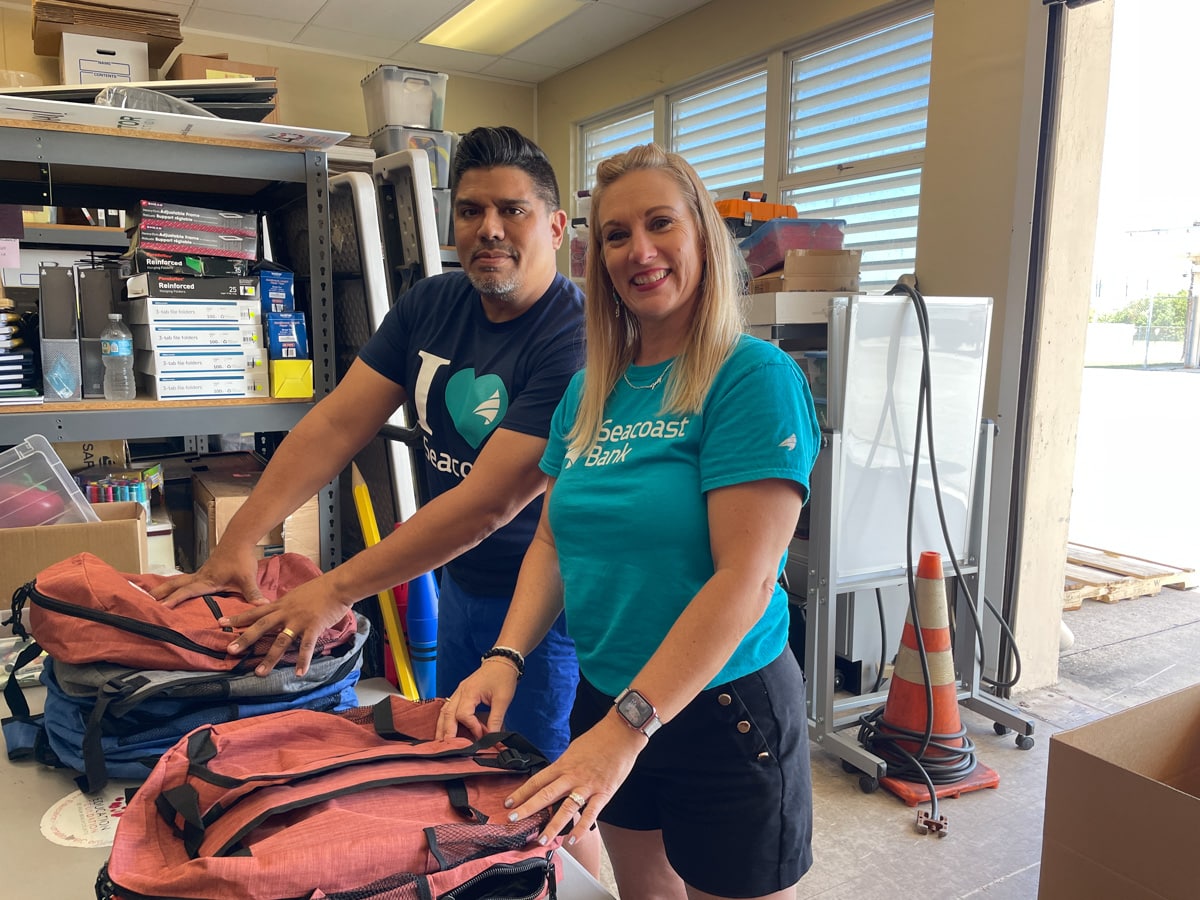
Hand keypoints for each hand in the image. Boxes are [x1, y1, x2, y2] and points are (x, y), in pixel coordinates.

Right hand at [150, 541, 266, 609]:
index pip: (187, 591)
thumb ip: (253, 593)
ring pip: (177, 581)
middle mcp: (199, 577)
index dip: (174, 599)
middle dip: (160, 593)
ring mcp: (199, 573)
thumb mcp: (248, 578)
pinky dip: (174, 585)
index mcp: (207, 581)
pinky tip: (170, 590)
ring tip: (148, 597)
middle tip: (143, 602)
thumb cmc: (241, 559)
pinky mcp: (203, 572)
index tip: (160, 607)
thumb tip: (263, 606)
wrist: (239, 539)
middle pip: (175, 585)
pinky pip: (184, 580)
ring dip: (164, 588)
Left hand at [218, 577, 353, 677]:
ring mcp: (299, 620)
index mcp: (281, 604)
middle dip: (245, 639)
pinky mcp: (313, 627)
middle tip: (230, 650)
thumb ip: (287, 603)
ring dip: (270, 658)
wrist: (339, 585)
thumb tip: (279, 609)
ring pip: (280, 641)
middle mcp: (286, 612)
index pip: (255, 611)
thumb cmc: (321, 588)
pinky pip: (306, 646)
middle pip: (261, 626)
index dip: (238, 617)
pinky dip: (303, 661)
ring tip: (260, 672)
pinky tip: (300, 673)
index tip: (220, 623)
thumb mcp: (297, 593)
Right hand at [435, 658, 520, 741]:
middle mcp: (460, 692)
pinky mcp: (461, 693)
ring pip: (444, 711)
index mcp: (469, 692)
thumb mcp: (503, 699)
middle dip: (447, 732)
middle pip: (447, 714)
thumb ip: (496, 719)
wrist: (502, 661)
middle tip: (448, 747)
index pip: (463, 715)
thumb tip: (493, 737)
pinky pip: (449, 708)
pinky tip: (447, 729)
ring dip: (442, 727)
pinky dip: (446, 720)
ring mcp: (458, 692)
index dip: (472, 727)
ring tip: (441, 742)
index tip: (482, 736)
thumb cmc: (503, 677)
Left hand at [503, 716, 645, 848]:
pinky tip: (573, 839)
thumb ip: (564, 766)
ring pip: (566, 808)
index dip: (522, 792)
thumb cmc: (599, 739)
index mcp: (563, 764)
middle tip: (512, 819)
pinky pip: (591, 813)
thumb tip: (555, 777)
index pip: (537, 780)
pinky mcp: (603, 793)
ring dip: (553, 825)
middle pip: (545, 794)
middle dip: (527, 808)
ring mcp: (587, 786)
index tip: (508, 803)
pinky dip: (582, 828)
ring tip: (542, 839)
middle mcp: (572, 776)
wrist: (621, 733)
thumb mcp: (574, 749)